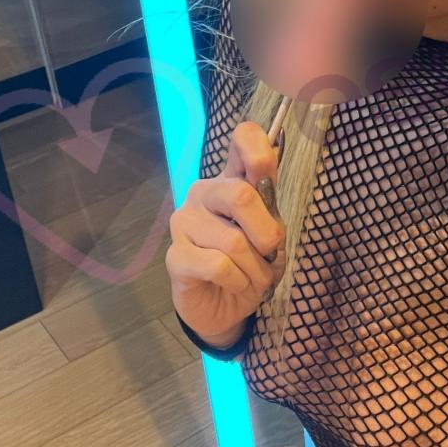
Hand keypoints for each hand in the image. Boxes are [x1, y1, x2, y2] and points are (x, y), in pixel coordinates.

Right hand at [165, 121, 285, 337]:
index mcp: (232, 180)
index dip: (259, 148)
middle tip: (269, 252)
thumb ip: (270, 208)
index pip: (243, 140)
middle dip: (267, 233)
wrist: (226, 307)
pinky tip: (233, 283)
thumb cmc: (250, 265)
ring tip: (252, 277)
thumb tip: (265, 176)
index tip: (267, 169)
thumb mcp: (271, 236)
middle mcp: (205, 194)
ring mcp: (185, 223)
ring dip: (255, 268)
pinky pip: (219, 266)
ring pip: (233, 241)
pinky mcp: (176, 256)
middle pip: (241, 195)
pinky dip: (238, 281)